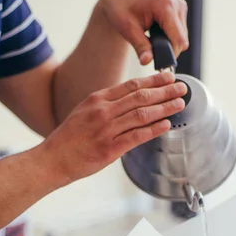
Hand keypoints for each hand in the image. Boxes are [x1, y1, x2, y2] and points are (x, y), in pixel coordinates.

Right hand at [41, 71, 186, 185]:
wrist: (53, 159)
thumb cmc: (69, 138)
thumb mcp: (85, 112)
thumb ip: (107, 105)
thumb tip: (131, 100)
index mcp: (98, 99)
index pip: (131, 85)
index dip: (153, 80)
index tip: (169, 76)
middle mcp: (103, 111)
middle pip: (141, 96)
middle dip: (165, 90)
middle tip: (182, 87)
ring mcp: (107, 130)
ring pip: (142, 114)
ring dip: (164, 108)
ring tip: (180, 104)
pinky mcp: (110, 148)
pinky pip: (137, 136)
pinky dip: (154, 129)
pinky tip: (166, 125)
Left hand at [97, 0, 188, 64]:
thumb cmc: (122, 10)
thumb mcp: (128, 30)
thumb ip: (140, 46)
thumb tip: (147, 61)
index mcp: (166, 6)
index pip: (178, 40)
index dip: (170, 54)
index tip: (156, 61)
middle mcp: (176, 5)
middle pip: (182, 40)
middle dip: (168, 50)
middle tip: (150, 48)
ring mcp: (180, 7)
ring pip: (182, 38)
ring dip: (169, 44)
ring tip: (152, 38)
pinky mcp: (180, 10)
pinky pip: (180, 33)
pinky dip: (170, 38)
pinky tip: (157, 33)